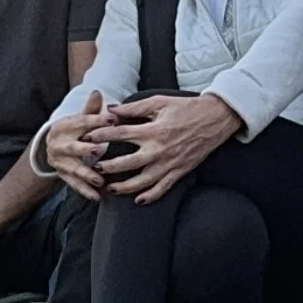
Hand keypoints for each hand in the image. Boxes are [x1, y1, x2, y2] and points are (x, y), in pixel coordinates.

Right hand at [42, 90, 111, 198]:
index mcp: (64, 126)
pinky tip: (96, 196)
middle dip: (85, 148)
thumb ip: (91, 109)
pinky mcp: (63, 175)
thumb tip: (97, 92)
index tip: (113, 119)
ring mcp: (59, 161)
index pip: (81, 122)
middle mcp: (58, 144)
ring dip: (86, 174)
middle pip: (72, 147)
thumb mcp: (80, 119)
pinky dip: (84, 191)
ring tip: (99, 180)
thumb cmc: (75, 131)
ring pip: (72, 168)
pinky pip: (73, 184)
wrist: (52, 147)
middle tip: (99, 150)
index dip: (96, 120)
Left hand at [96, 91, 240, 200]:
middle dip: (108, 167)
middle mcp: (160, 149)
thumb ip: (134, 108)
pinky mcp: (180, 171)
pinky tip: (138, 200)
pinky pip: (163, 188)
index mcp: (153, 130)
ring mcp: (170, 163)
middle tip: (93, 168)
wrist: (215, 119)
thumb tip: (111, 109)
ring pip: (143, 181)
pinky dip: (150, 196)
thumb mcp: (159, 102)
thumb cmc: (186, 107)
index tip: (87, 138)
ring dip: (125, 187)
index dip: (102, 136)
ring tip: (111, 188)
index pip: (121, 134)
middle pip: (128, 163)